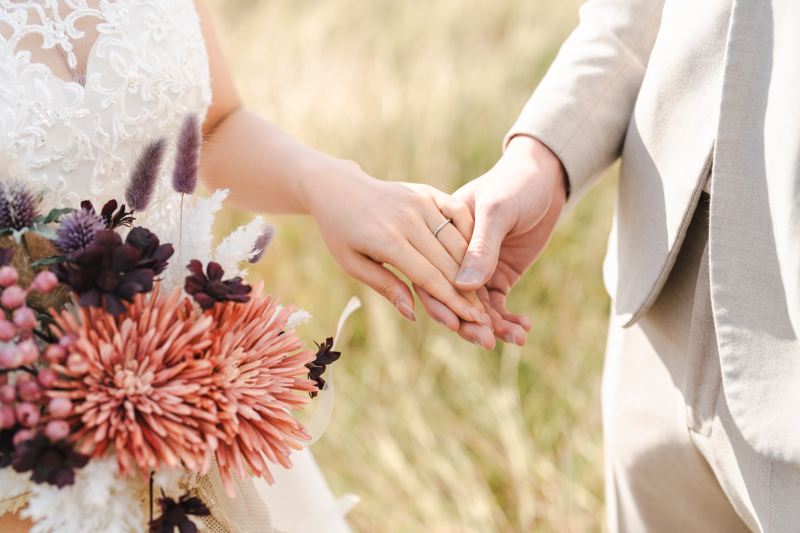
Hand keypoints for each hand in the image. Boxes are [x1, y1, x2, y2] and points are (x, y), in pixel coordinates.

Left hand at [302, 158, 492, 327]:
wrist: (340, 189)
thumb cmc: (342, 233)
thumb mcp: (353, 263)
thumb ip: (385, 286)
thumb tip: (412, 313)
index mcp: (387, 240)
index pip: (429, 277)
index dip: (453, 301)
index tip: (471, 320)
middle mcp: (408, 219)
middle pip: (448, 262)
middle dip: (469, 293)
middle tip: (485, 316)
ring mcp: (420, 202)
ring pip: (457, 241)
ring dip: (474, 269)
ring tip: (484, 295)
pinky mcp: (428, 192)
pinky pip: (458, 214)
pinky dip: (471, 236)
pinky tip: (477, 257)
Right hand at [415, 135, 566, 348]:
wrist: (546, 178)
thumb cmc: (516, 184)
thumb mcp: (498, 209)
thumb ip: (481, 246)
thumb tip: (463, 287)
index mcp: (443, 235)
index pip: (432, 274)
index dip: (441, 302)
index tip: (455, 324)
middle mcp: (455, 256)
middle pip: (453, 297)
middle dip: (469, 323)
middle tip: (487, 341)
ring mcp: (478, 268)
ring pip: (477, 307)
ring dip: (493, 326)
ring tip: (516, 338)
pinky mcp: (499, 276)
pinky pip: (498, 305)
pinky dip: (509, 319)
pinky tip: (523, 329)